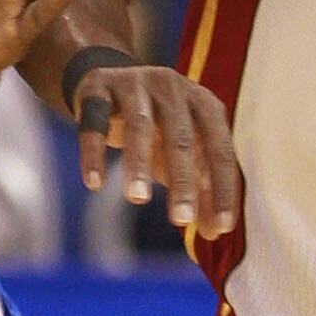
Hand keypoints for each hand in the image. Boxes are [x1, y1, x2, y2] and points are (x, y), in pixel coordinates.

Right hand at [74, 61, 239, 239]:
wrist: (109, 81)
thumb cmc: (156, 126)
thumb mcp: (182, 154)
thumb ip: (200, 189)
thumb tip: (214, 233)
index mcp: (204, 104)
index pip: (219, 149)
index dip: (222, 188)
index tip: (222, 226)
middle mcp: (173, 89)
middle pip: (180, 138)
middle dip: (182, 181)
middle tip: (181, 219)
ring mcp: (135, 84)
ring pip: (139, 125)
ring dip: (138, 164)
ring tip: (138, 199)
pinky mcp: (98, 87)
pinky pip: (94, 121)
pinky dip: (93, 152)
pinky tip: (94, 183)